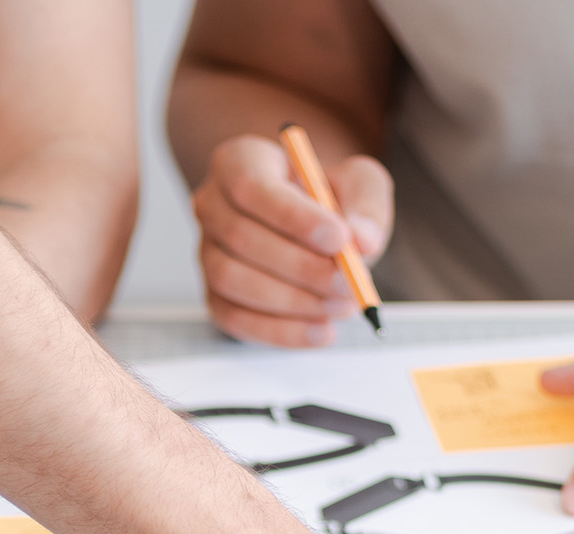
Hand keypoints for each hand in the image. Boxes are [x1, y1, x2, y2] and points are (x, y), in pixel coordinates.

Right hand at [191, 135, 391, 347]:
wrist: (312, 229)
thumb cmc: (328, 200)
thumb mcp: (358, 182)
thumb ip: (365, 204)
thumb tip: (363, 241)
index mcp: (240, 162)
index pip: (250, 187)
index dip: (293, 216)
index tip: (339, 239)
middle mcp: (212, 206)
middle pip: (240, 237)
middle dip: (301, 266)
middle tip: (349, 282)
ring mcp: (207, 255)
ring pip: (234, 281)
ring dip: (293, 301)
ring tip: (341, 305)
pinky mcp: (215, 296)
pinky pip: (237, 320)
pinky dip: (282, 332)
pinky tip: (321, 330)